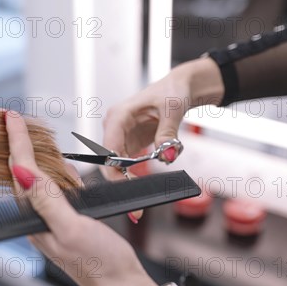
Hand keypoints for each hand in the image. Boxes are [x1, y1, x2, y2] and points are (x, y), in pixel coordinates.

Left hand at [5, 111, 172, 285]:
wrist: (121, 285)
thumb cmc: (99, 264)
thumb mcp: (72, 229)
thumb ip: (47, 200)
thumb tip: (23, 172)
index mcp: (36, 219)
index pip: (21, 171)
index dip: (16, 141)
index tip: (10, 117)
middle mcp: (39, 218)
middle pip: (22, 173)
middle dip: (17, 143)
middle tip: (12, 119)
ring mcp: (52, 218)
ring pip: (38, 179)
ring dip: (33, 156)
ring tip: (27, 134)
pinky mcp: (67, 219)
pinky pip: (54, 189)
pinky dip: (55, 172)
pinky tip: (60, 168)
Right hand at [102, 57, 223, 180]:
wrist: (179, 89)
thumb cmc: (172, 91)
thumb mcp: (173, 110)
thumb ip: (168, 133)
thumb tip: (167, 154)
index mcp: (118, 115)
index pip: (107, 149)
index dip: (113, 170)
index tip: (128, 184)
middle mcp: (114, 127)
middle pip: (108, 161)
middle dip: (121, 179)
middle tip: (138, 196)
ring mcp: (120, 136)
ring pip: (116, 165)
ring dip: (131, 176)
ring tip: (148, 183)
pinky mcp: (129, 143)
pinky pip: (127, 164)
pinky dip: (137, 171)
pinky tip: (150, 173)